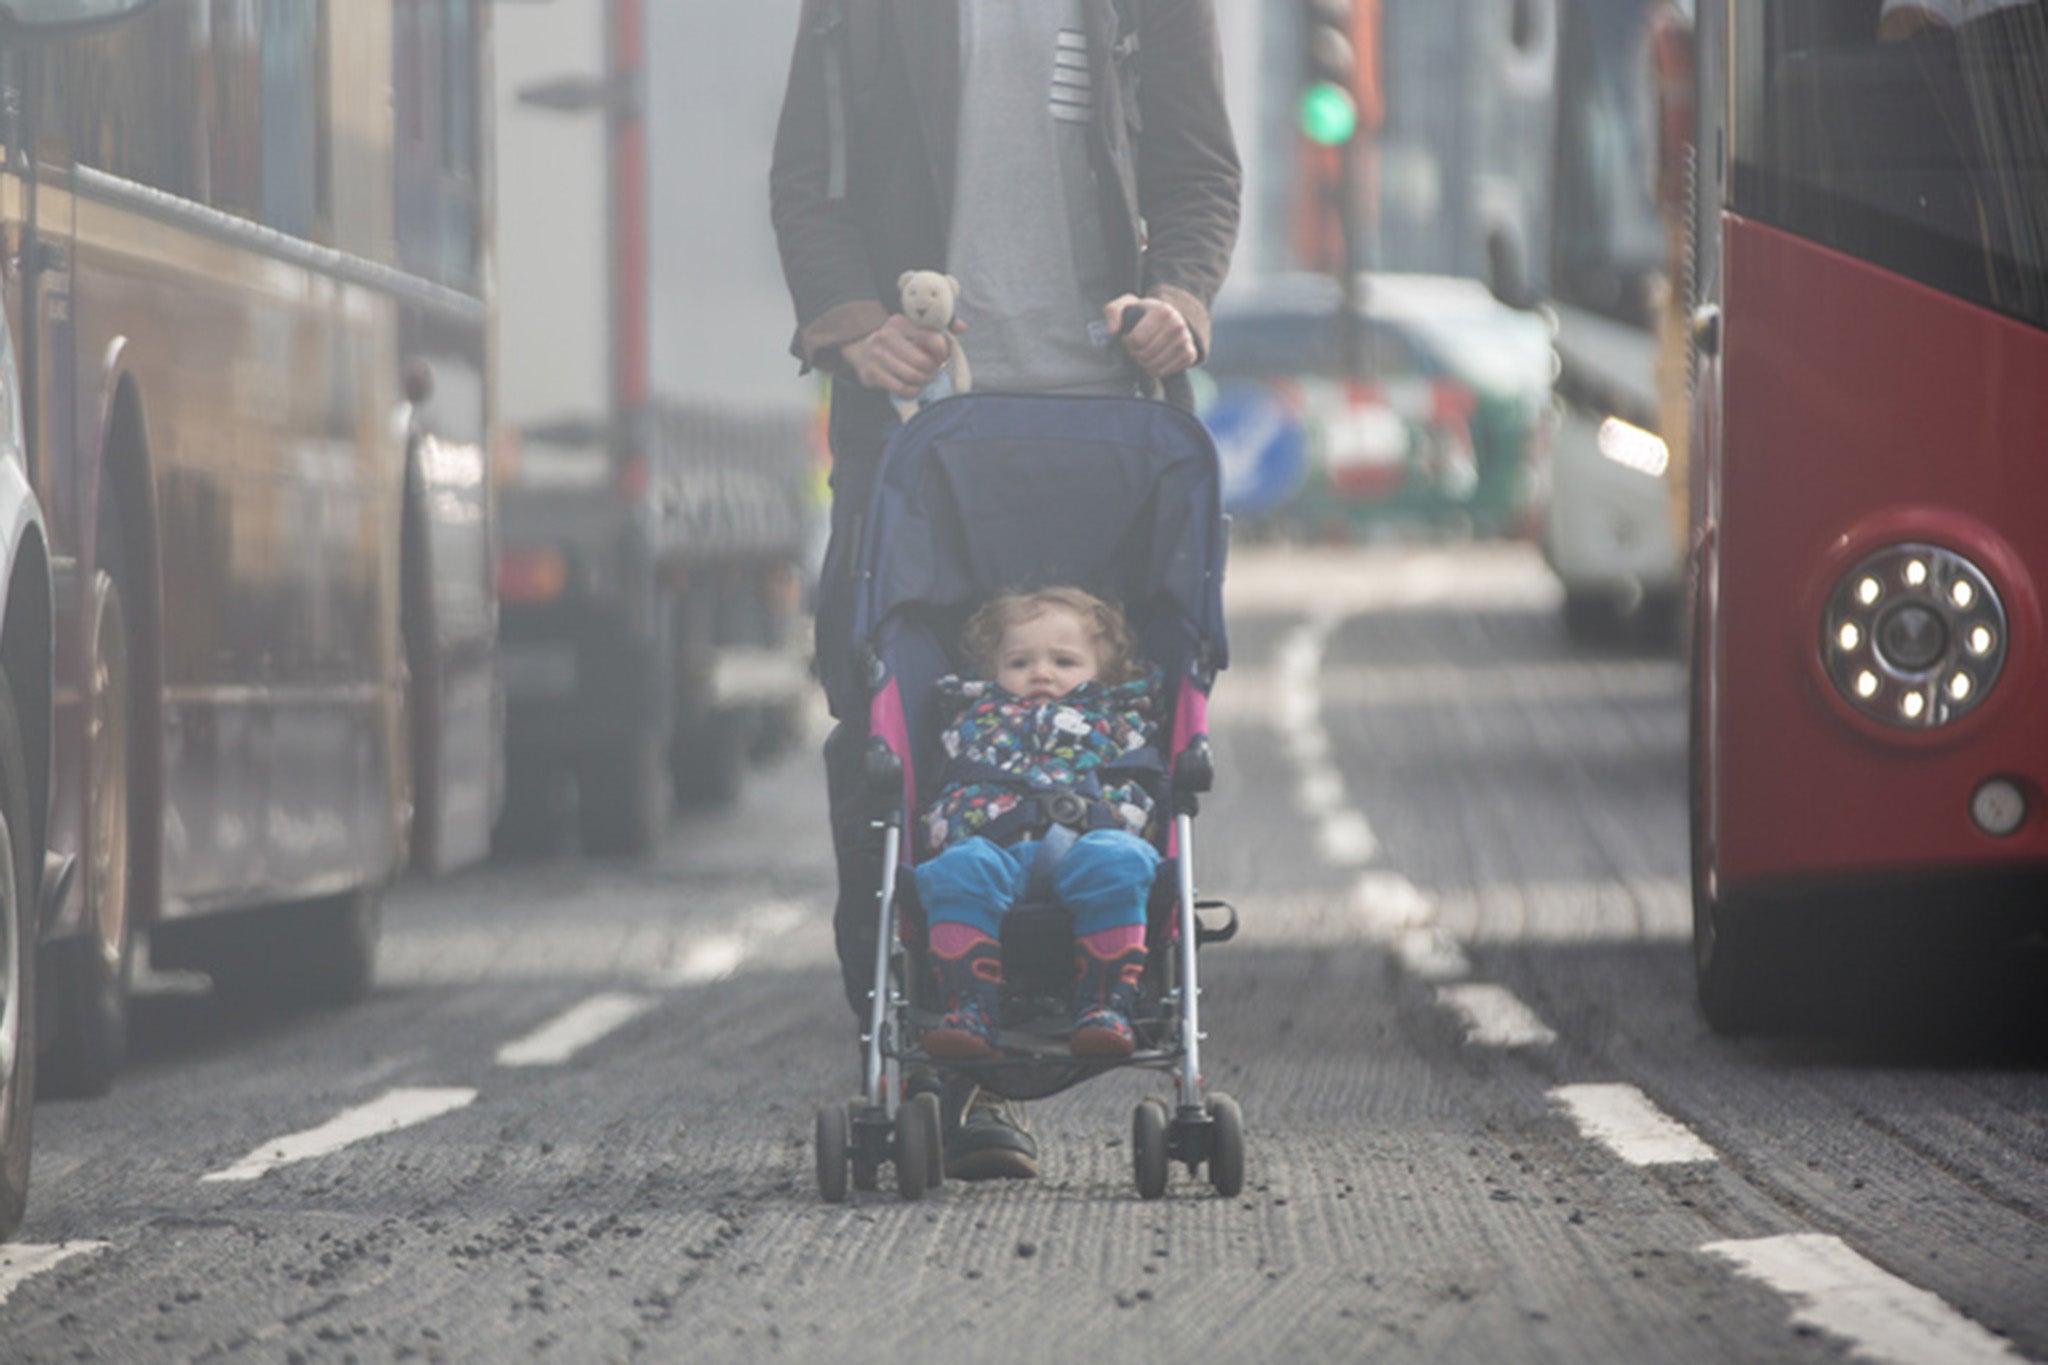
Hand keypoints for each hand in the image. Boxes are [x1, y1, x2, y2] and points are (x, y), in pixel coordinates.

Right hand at [842, 313, 957, 397]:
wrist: (864, 353)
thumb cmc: (899, 342)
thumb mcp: (915, 329)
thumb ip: (939, 327)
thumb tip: (963, 327)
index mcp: (900, 322)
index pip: (931, 337)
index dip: (941, 352)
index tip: (941, 357)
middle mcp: (886, 335)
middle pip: (922, 361)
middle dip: (932, 370)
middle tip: (933, 371)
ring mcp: (877, 355)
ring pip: (912, 375)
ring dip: (924, 381)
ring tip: (925, 379)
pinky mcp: (871, 373)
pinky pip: (901, 388)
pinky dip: (913, 391)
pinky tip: (915, 387)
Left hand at [1104, 294, 1197, 378]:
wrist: (1166, 319)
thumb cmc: (1141, 314)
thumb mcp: (1124, 306)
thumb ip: (1113, 312)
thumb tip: (1114, 331)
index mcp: (1163, 311)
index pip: (1137, 340)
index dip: (1127, 342)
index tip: (1128, 337)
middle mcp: (1178, 324)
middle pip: (1145, 354)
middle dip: (1135, 354)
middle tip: (1134, 348)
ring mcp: (1186, 339)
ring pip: (1154, 366)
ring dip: (1143, 364)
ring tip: (1142, 354)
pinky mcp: (1190, 354)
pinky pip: (1165, 372)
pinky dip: (1155, 370)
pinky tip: (1153, 360)